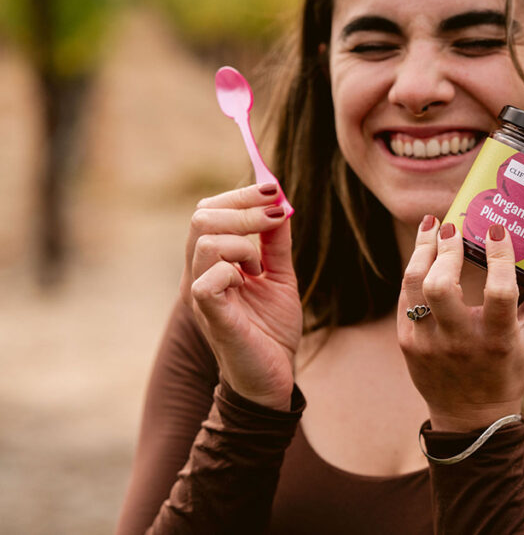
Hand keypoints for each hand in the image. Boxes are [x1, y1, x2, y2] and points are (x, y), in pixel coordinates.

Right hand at [182, 183, 300, 410]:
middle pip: (202, 217)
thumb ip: (276, 243)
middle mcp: (199, 274)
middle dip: (245, 209)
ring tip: (260, 266)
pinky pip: (209, 281)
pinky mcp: (213, 317)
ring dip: (243, 242)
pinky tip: (251, 282)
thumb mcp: (279, 276)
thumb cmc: (271, 329)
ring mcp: (202, 295)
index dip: (241, 195)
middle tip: (276, 217)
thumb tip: (281, 203)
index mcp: (212, 262)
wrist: (274, 377)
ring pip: (206, 241)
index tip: (275, 189)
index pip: (209, 211)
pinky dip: (234, 271)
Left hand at [396, 216, 523, 431]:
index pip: (500, 292)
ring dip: (421, 251)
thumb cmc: (511, 367)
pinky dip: (415, 271)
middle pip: (441, 287)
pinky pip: (405, 298)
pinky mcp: (408, 344)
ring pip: (414, 286)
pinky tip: (424, 253)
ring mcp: (429, 344)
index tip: (497, 229)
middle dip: (445, 249)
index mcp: (499, 339)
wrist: (471, 416)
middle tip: (454, 226)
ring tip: (432, 227)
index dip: (499, 257)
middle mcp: (460, 342)